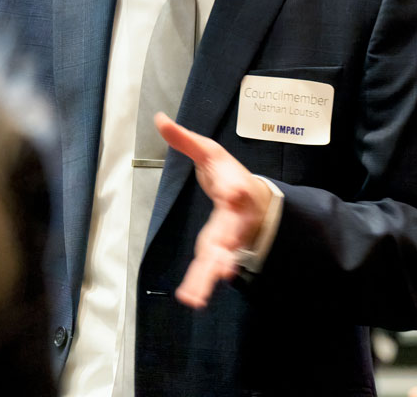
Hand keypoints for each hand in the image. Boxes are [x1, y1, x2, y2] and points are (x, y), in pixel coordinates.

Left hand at [154, 113, 271, 308]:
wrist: (256, 202)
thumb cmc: (230, 174)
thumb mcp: (208, 152)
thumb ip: (184, 139)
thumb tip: (159, 118)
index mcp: (237, 187)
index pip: (237, 188)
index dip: (234, 190)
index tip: (231, 193)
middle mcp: (237, 218)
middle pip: (231, 234)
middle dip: (225, 250)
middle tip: (221, 266)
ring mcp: (230, 238)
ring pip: (220, 260)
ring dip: (208, 278)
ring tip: (195, 297)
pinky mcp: (219, 252)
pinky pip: (210, 269)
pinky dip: (202, 283)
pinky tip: (191, 298)